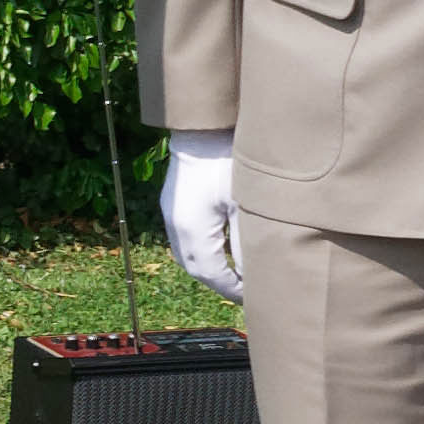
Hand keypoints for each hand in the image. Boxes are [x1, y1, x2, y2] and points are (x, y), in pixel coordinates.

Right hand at [157, 128, 245, 301]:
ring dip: (211, 266)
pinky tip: (223, 244)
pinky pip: (186, 237)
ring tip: (236, 269)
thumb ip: (246, 245)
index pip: (211, 274)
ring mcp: (171, 213)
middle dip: (220, 282)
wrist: (204, 126)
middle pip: (195, 268)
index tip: (252, 297)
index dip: (232, 289)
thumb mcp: (245, 206)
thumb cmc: (228, 161)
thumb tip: (252, 276)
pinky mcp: (174, 202)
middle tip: (245, 289)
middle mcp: (176, 225)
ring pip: (189, 254)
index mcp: (192, 230)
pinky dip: (204, 248)